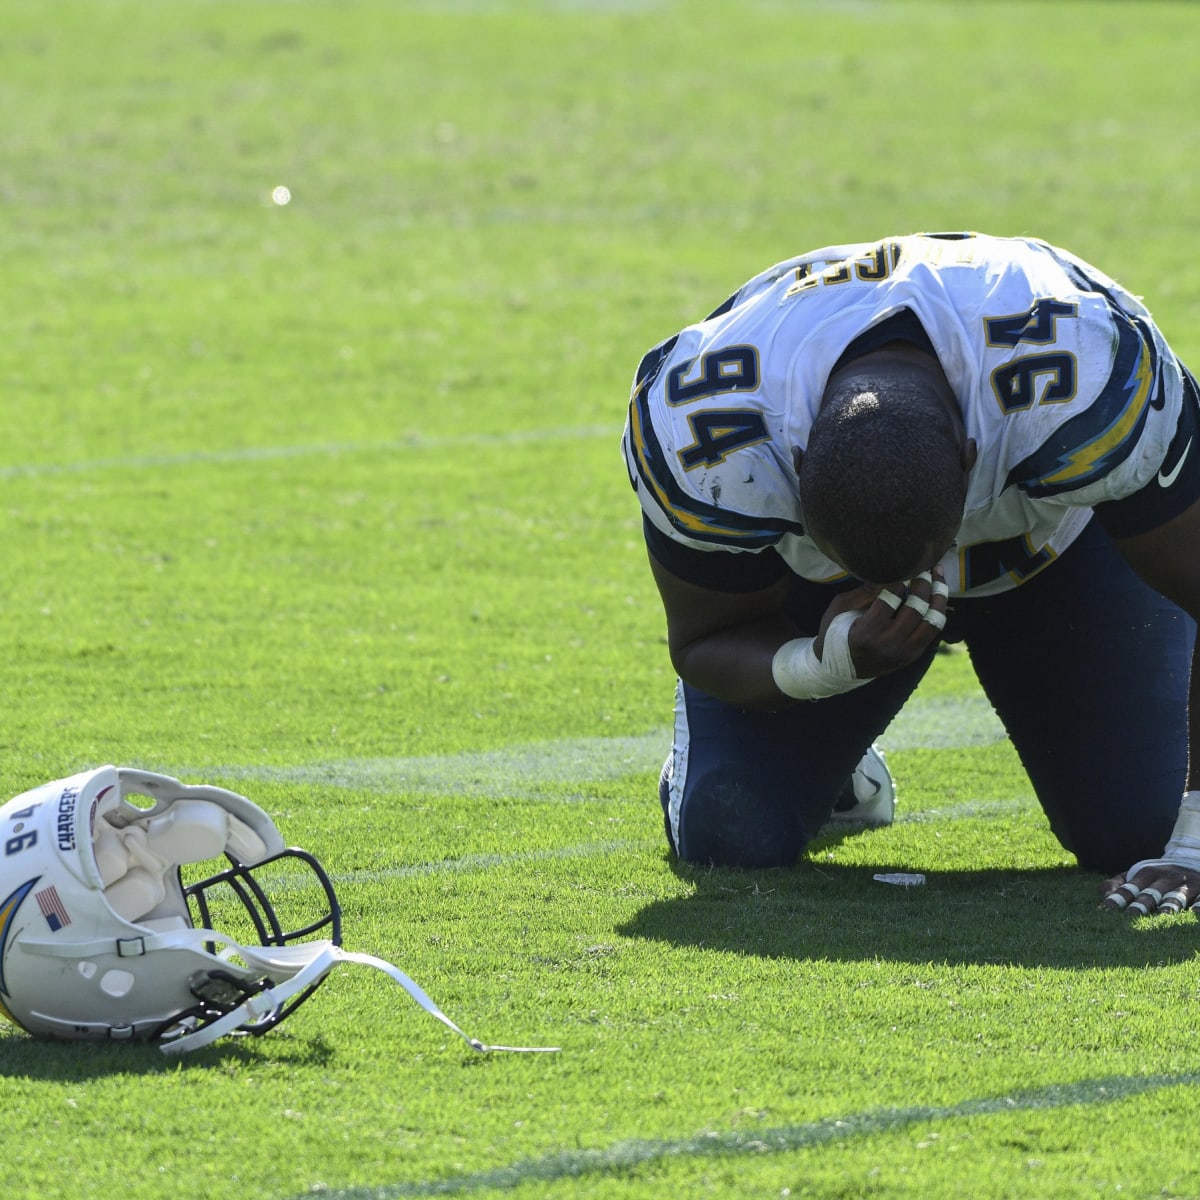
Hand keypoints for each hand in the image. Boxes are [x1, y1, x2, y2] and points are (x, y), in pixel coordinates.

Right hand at [817, 568, 948, 678]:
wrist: (837, 669)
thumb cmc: (834, 632)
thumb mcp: (839, 608)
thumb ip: (864, 592)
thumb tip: (890, 574)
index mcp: (867, 632)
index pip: (891, 598)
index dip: (899, 579)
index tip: (901, 567)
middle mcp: (889, 645)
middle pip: (916, 608)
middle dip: (923, 583)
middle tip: (924, 567)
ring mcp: (904, 654)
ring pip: (933, 622)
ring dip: (939, 597)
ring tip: (938, 577)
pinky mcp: (912, 657)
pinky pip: (933, 631)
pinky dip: (935, 611)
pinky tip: (934, 595)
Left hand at [1100, 864, 1199, 913]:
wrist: (1192, 857)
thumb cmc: (1158, 875)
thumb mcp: (1138, 874)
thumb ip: (1119, 884)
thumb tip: (1103, 894)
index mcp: (1148, 873)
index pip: (1130, 887)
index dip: (1118, 898)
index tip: (1106, 910)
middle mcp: (1167, 877)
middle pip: (1152, 892)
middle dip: (1142, 904)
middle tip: (1131, 916)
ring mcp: (1186, 884)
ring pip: (1176, 896)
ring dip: (1168, 906)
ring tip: (1162, 916)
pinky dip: (1198, 905)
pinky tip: (1194, 913)